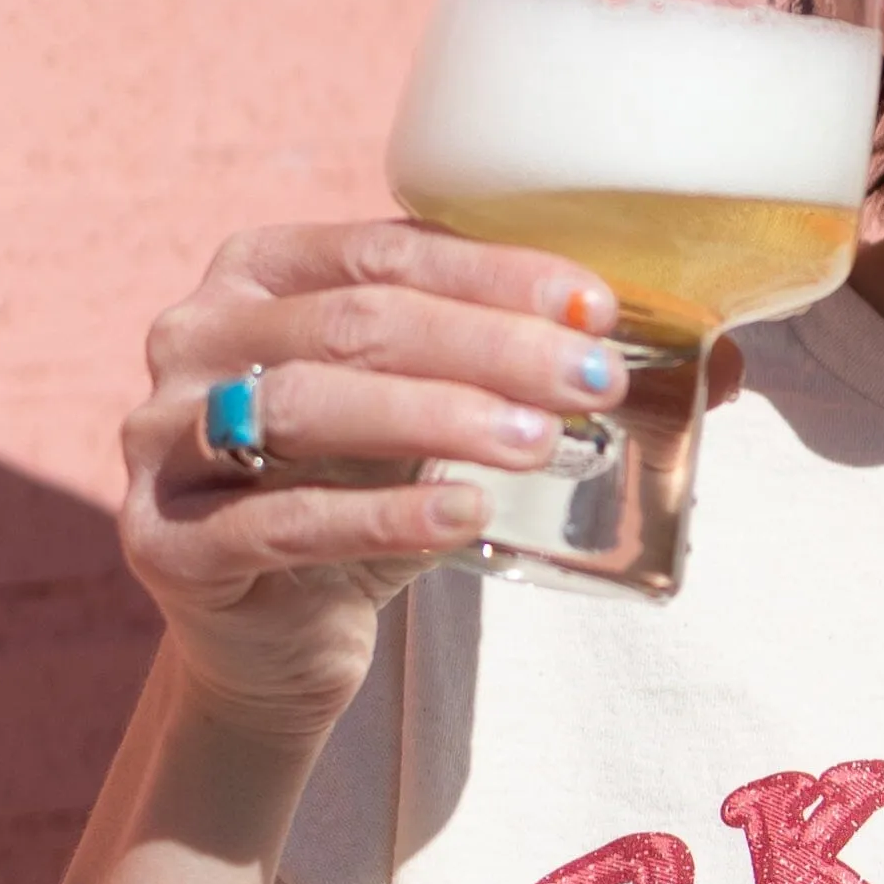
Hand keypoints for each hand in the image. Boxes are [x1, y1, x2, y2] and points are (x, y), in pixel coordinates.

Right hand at [126, 221, 635, 733]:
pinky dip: (379, 514)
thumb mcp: (452, 419)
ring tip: (540, 443)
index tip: (597, 305)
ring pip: (306, 405)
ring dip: (436, 417)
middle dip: (488, 347)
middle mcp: (193, 334)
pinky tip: (464, 515)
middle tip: (593, 380)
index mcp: (260, 270)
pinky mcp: (160, 539)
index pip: (386, 245)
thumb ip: (547, 375)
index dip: (497, 273)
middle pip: (354, 322)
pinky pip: (277, 517)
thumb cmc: (370, 493)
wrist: (276, 639)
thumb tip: (725, 363)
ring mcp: (158, 436)